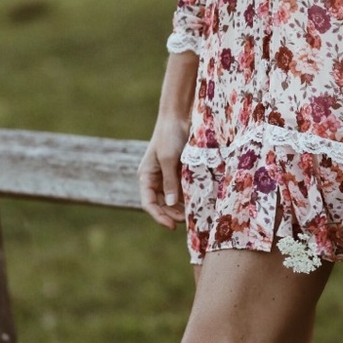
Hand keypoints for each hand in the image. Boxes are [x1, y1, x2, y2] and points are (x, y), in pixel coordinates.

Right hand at [138, 114, 188, 229]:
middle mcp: (154, 178)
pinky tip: (196, 202)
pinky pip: (181, 188)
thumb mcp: (168, 159)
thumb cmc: (169, 136)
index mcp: (146, 176)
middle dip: (172, 214)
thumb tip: (170, 203)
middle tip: (187, 221)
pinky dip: (187, 196)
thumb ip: (169, 182)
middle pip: (160, 203)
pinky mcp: (178, 170)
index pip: (148, 203)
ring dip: (180, 207)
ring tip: (192, 215)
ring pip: (171, 198)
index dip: (159, 216)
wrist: (178, 117)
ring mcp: (166, 175)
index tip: (172, 226)